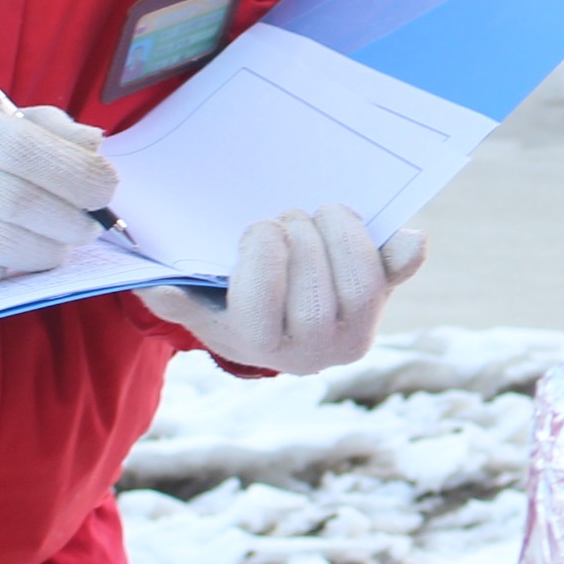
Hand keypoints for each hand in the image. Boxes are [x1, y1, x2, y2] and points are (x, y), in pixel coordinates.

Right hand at [0, 93, 118, 293]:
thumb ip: (45, 127)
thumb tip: (95, 146)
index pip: (28, 150)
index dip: (78, 173)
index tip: (105, 186)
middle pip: (23, 206)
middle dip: (72, 220)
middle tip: (87, 224)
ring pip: (6, 251)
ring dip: (46, 251)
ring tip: (53, 240)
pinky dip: (6, 269)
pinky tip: (6, 252)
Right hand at [143, 204, 427, 374]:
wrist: (286, 332)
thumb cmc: (234, 305)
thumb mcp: (203, 308)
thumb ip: (178, 301)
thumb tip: (158, 291)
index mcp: (259, 345)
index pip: (262, 308)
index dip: (263, 259)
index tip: (259, 229)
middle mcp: (313, 350)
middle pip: (315, 297)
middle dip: (301, 241)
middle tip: (289, 216)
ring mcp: (355, 330)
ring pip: (361, 286)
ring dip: (344, 236)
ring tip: (324, 213)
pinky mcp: (385, 301)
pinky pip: (400, 275)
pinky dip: (405, 252)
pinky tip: (405, 236)